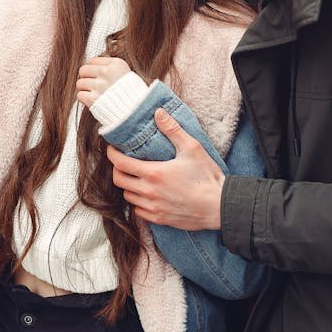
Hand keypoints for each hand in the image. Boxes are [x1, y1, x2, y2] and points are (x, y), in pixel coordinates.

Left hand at [76, 56, 132, 107]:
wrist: (136, 111)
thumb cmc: (132, 94)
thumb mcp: (126, 74)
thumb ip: (111, 68)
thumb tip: (93, 66)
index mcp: (116, 64)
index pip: (93, 61)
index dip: (93, 69)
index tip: (97, 76)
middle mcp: (107, 73)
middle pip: (83, 70)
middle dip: (86, 77)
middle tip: (91, 84)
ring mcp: (99, 86)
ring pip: (80, 83)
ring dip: (85, 89)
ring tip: (94, 93)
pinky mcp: (93, 99)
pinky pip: (80, 95)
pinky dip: (84, 99)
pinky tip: (92, 100)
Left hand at [106, 108, 223, 230]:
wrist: (219, 207)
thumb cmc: (207, 177)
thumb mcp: (192, 148)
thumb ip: (172, 130)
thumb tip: (158, 113)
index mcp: (154, 173)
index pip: (120, 163)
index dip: (112, 154)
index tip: (113, 148)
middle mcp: (149, 192)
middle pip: (118, 180)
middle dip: (117, 169)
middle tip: (124, 162)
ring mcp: (153, 207)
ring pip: (127, 196)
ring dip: (128, 185)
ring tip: (136, 177)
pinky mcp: (159, 219)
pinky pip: (138, 211)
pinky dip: (138, 201)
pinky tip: (146, 194)